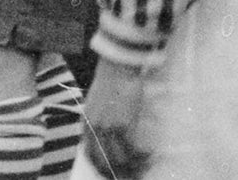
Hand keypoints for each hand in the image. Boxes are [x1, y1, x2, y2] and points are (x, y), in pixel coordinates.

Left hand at [82, 58, 148, 178]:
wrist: (117, 69)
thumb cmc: (111, 84)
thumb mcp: (97, 104)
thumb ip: (99, 121)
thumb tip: (106, 138)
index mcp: (86, 125)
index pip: (89, 155)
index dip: (102, 168)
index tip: (113, 175)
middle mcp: (94, 129)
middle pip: (104, 162)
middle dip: (119, 173)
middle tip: (134, 176)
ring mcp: (107, 129)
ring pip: (120, 160)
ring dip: (135, 166)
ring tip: (147, 165)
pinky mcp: (122, 125)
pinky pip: (132, 150)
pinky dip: (143, 156)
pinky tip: (151, 154)